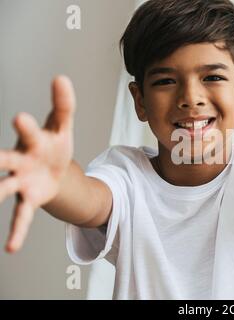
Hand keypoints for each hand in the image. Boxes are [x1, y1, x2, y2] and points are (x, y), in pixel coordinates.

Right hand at [0, 76, 75, 252]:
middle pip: (5, 160)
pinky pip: (21, 216)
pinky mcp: (28, 199)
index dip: (26, 125)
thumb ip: (64, 104)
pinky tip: (12, 248)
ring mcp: (21, 181)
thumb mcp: (63, 125)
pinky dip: (17, 231)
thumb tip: (62, 77)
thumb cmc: (55, 143)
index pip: (31, 132)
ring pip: (3, 189)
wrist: (55, 167)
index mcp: (33, 140)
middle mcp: (20, 160)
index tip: (20, 117)